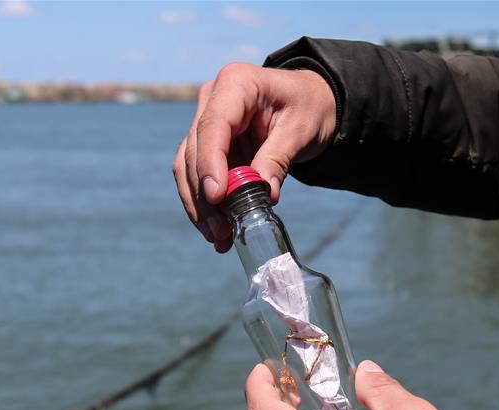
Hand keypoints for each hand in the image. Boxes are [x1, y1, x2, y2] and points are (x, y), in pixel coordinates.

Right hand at [172, 63, 336, 252]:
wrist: (310, 102)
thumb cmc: (309, 107)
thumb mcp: (302, 130)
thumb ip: (278, 158)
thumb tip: (263, 195)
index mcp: (236, 83)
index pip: (212, 126)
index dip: (209, 163)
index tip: (216, 196)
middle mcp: (212, 99)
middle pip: (193, 150)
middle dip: (204, 195)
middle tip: (220, 231)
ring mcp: (206, 121)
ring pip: (187, 167)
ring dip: (199, 205)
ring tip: (218, 237)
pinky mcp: (208, 144)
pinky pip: (198, 175)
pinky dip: (206, 204)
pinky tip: (217, 230)